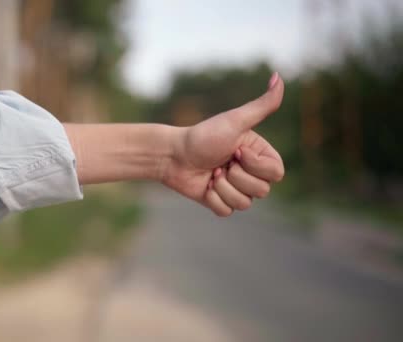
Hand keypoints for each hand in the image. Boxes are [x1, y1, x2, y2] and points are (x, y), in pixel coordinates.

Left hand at [161, 73, 284, 215]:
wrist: (173, 154)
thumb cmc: (204, 135)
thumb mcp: (235, 120)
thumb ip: (262, 104)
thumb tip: (279, 75)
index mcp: (260, 155)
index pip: (276, 173)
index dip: (255, 165)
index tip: (236, 150)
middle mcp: (251, 174)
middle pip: (261, 191)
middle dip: (236, 176)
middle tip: (220, 162)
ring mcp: (236, 189)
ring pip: (244, 204)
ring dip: (222, 187)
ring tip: (211, 173)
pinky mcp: (220, 202)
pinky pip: (227, 212)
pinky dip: (213, 199)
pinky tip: (204, 186)